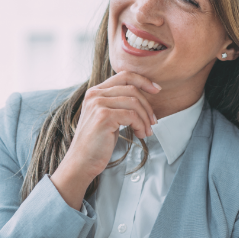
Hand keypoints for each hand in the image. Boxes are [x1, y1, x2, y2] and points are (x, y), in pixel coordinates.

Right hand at [50, 71, 160, 209]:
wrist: (82, 161)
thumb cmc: (97, 142)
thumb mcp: (106, 117)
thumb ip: (118, 103)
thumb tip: (143, 98)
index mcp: (95, 91)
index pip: (124, 76)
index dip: (143, 80)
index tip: (156, 89)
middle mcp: (95, 94)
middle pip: (132, 89)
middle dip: (148, 106)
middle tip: (153, 121)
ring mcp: (98, 104)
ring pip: (134, 102)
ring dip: (145, 118)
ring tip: (146, 131)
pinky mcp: (103, 117)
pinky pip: (132, 116)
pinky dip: (141, 125)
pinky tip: (140, 135)